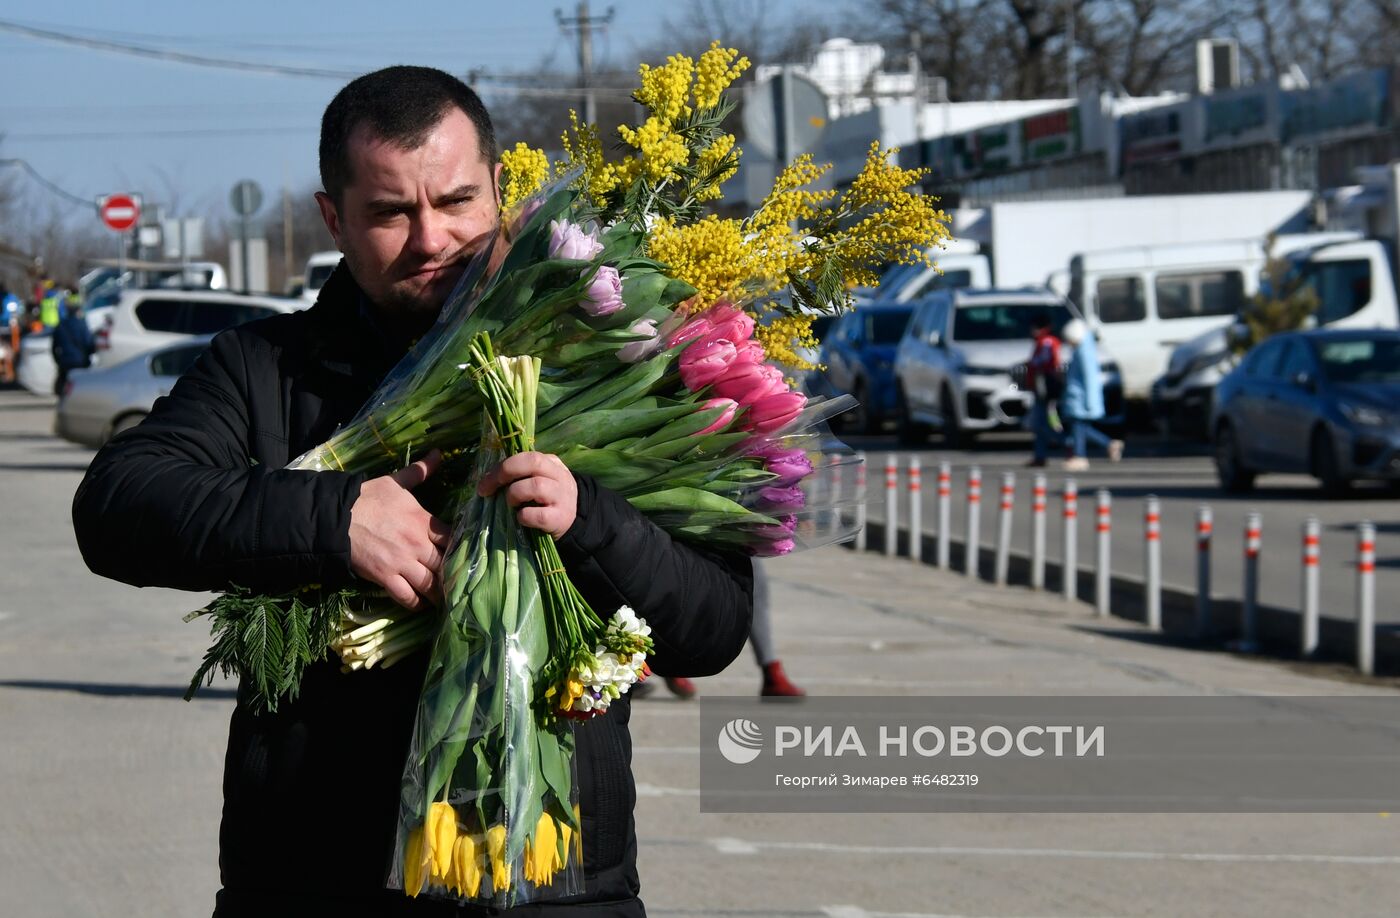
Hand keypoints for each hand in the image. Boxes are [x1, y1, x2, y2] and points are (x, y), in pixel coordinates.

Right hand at [349, 449, 451, 610]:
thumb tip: (439, 453)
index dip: (462, 550)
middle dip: (454, 575)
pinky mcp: (384, 577)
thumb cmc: (367, 498)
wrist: (336, 516)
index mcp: (423, 521)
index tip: (469, 557)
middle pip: (445, 565)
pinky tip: (422, 604)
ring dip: (439, 593)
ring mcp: (401, 563)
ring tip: (447, 600)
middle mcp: (417, 544)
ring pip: (429, 584)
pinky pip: (406, 596)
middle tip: (462, 584)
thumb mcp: (395, 482)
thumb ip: (420, 472)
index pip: (454, 539)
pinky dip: (416, 603)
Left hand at [476, 451, 577, 538]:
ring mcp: (562, 497)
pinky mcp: (560, 518)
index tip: (485, 482)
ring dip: (515, 495)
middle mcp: (559, 477)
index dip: (502, 466)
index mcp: (552, 463)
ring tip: (512, 504)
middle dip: (505, 473)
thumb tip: (489, 479)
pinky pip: (538, 515)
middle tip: (489, 490)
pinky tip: (522, 519)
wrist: (574, 522)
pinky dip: (524, 516)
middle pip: (533, 462)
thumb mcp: (541, 480)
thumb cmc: (547, 500)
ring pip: (536, 486)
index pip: (526, 456)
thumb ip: (522, 474)